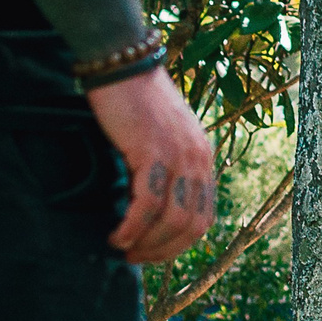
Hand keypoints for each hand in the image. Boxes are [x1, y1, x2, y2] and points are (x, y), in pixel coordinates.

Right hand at [85, 66, 216, 264]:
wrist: (123, 62)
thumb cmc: (133, 100)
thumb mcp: (160, 138)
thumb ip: (165, 168)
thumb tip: (149, 208)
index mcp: (203, 159)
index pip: (204, 218)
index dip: (180, 244)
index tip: (153, 252)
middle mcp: (199, 160)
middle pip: (192, 226)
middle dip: (164, 251)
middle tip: (136, 258)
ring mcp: (180, 156)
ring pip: (173, 220)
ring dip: (148, 244)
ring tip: (124, 250)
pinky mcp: (154, 151)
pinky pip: (148, 203)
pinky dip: (133, 227)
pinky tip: (117, 236)